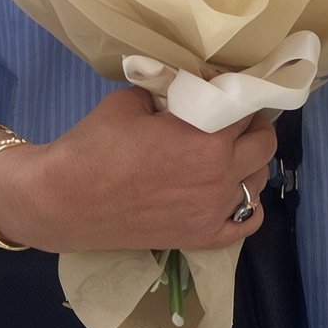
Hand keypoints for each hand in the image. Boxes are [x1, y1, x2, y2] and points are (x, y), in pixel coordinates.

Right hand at [0, 87, 274, 255]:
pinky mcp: (202, 238)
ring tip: (225, 156)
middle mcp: (219, 176)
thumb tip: (187, 89)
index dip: (237, 96)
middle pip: (264, 144)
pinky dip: (247, 206)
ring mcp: (214, 211)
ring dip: (249, 165)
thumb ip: (169, 92)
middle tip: (229, 121)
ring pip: (259, 182)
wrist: (63, 201)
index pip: (246, 107)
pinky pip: (249, 222)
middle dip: (251, 127)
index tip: (226, 92)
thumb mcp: (130, 100)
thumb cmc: (94, 146)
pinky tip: (230, 194)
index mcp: (206, 137)